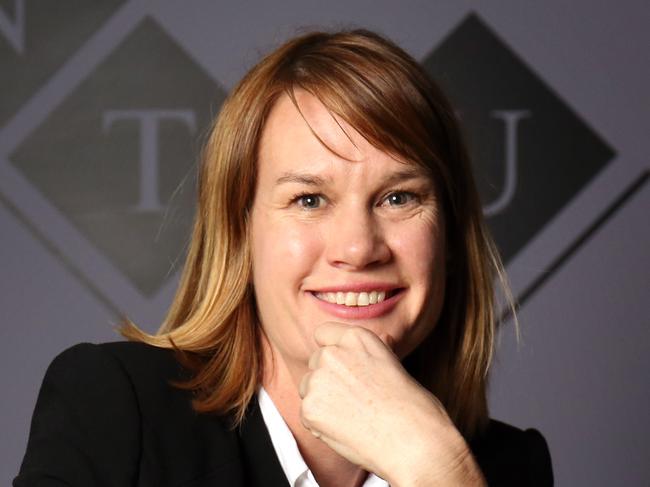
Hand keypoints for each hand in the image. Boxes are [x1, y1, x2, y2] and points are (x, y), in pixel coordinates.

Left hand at [298, 322, 485, 485]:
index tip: (343, 368)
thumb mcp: (396, 365)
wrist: (414, 441)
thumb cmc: (413, 408)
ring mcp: (319, 380)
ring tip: (353, 416)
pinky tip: (346, 430)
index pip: (324, 334)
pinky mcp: (310, 408)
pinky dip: (320, 425)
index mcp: (356, 338)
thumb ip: (375, 352)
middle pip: (315, 362)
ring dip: (322, 401)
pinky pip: (306, 415)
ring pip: (308, 388)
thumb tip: (384, 339)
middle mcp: (333, 353)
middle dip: (327, 378)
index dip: (333, 351)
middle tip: (354, 400)